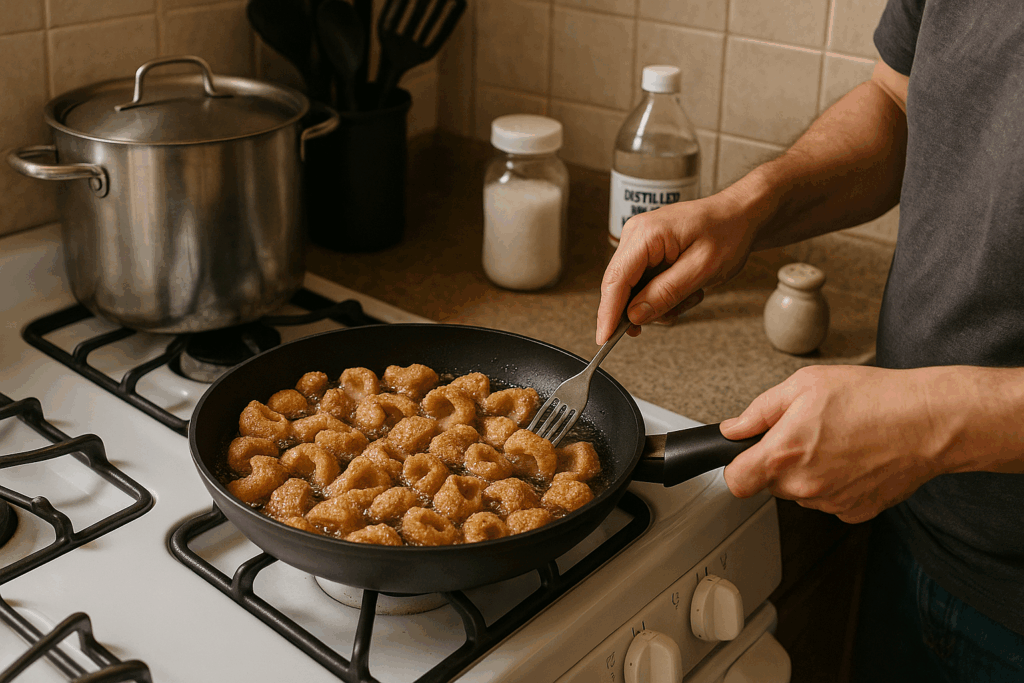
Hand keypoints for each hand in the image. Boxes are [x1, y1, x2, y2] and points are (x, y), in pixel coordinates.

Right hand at [596, 190, 759, 343]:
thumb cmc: (728, 232)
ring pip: (632, 290)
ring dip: (660, 302)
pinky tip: (685, 289)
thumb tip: (635, 315)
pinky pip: (643, 283)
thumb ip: (666, 293)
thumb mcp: (702, 268)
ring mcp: (639, 242)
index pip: (616, 280)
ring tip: (691, 294)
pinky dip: (662, 295)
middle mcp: (636, 235)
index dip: (607, 313)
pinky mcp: (646, 251)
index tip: (604, 339)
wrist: (740, 215)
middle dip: (643, 308)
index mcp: (646, 234)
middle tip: (673, 313)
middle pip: (619, 287)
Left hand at [719, 365, 947, 523]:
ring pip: (801, 492)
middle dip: (779, 461)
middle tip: (807, 433)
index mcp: (784, 454)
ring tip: (837, 441)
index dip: (737, 465)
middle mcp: (804, 486)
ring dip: (808, 473)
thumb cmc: (872, 398)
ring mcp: (831, 503)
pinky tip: (854, 459)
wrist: (928, 422)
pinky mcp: (855, 512)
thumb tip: (733, 428)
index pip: (736, 481)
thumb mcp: (804, 385)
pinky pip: (830, 500)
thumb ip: (760, 411)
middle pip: (770, 484)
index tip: (746, 455)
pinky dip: (835, 483)